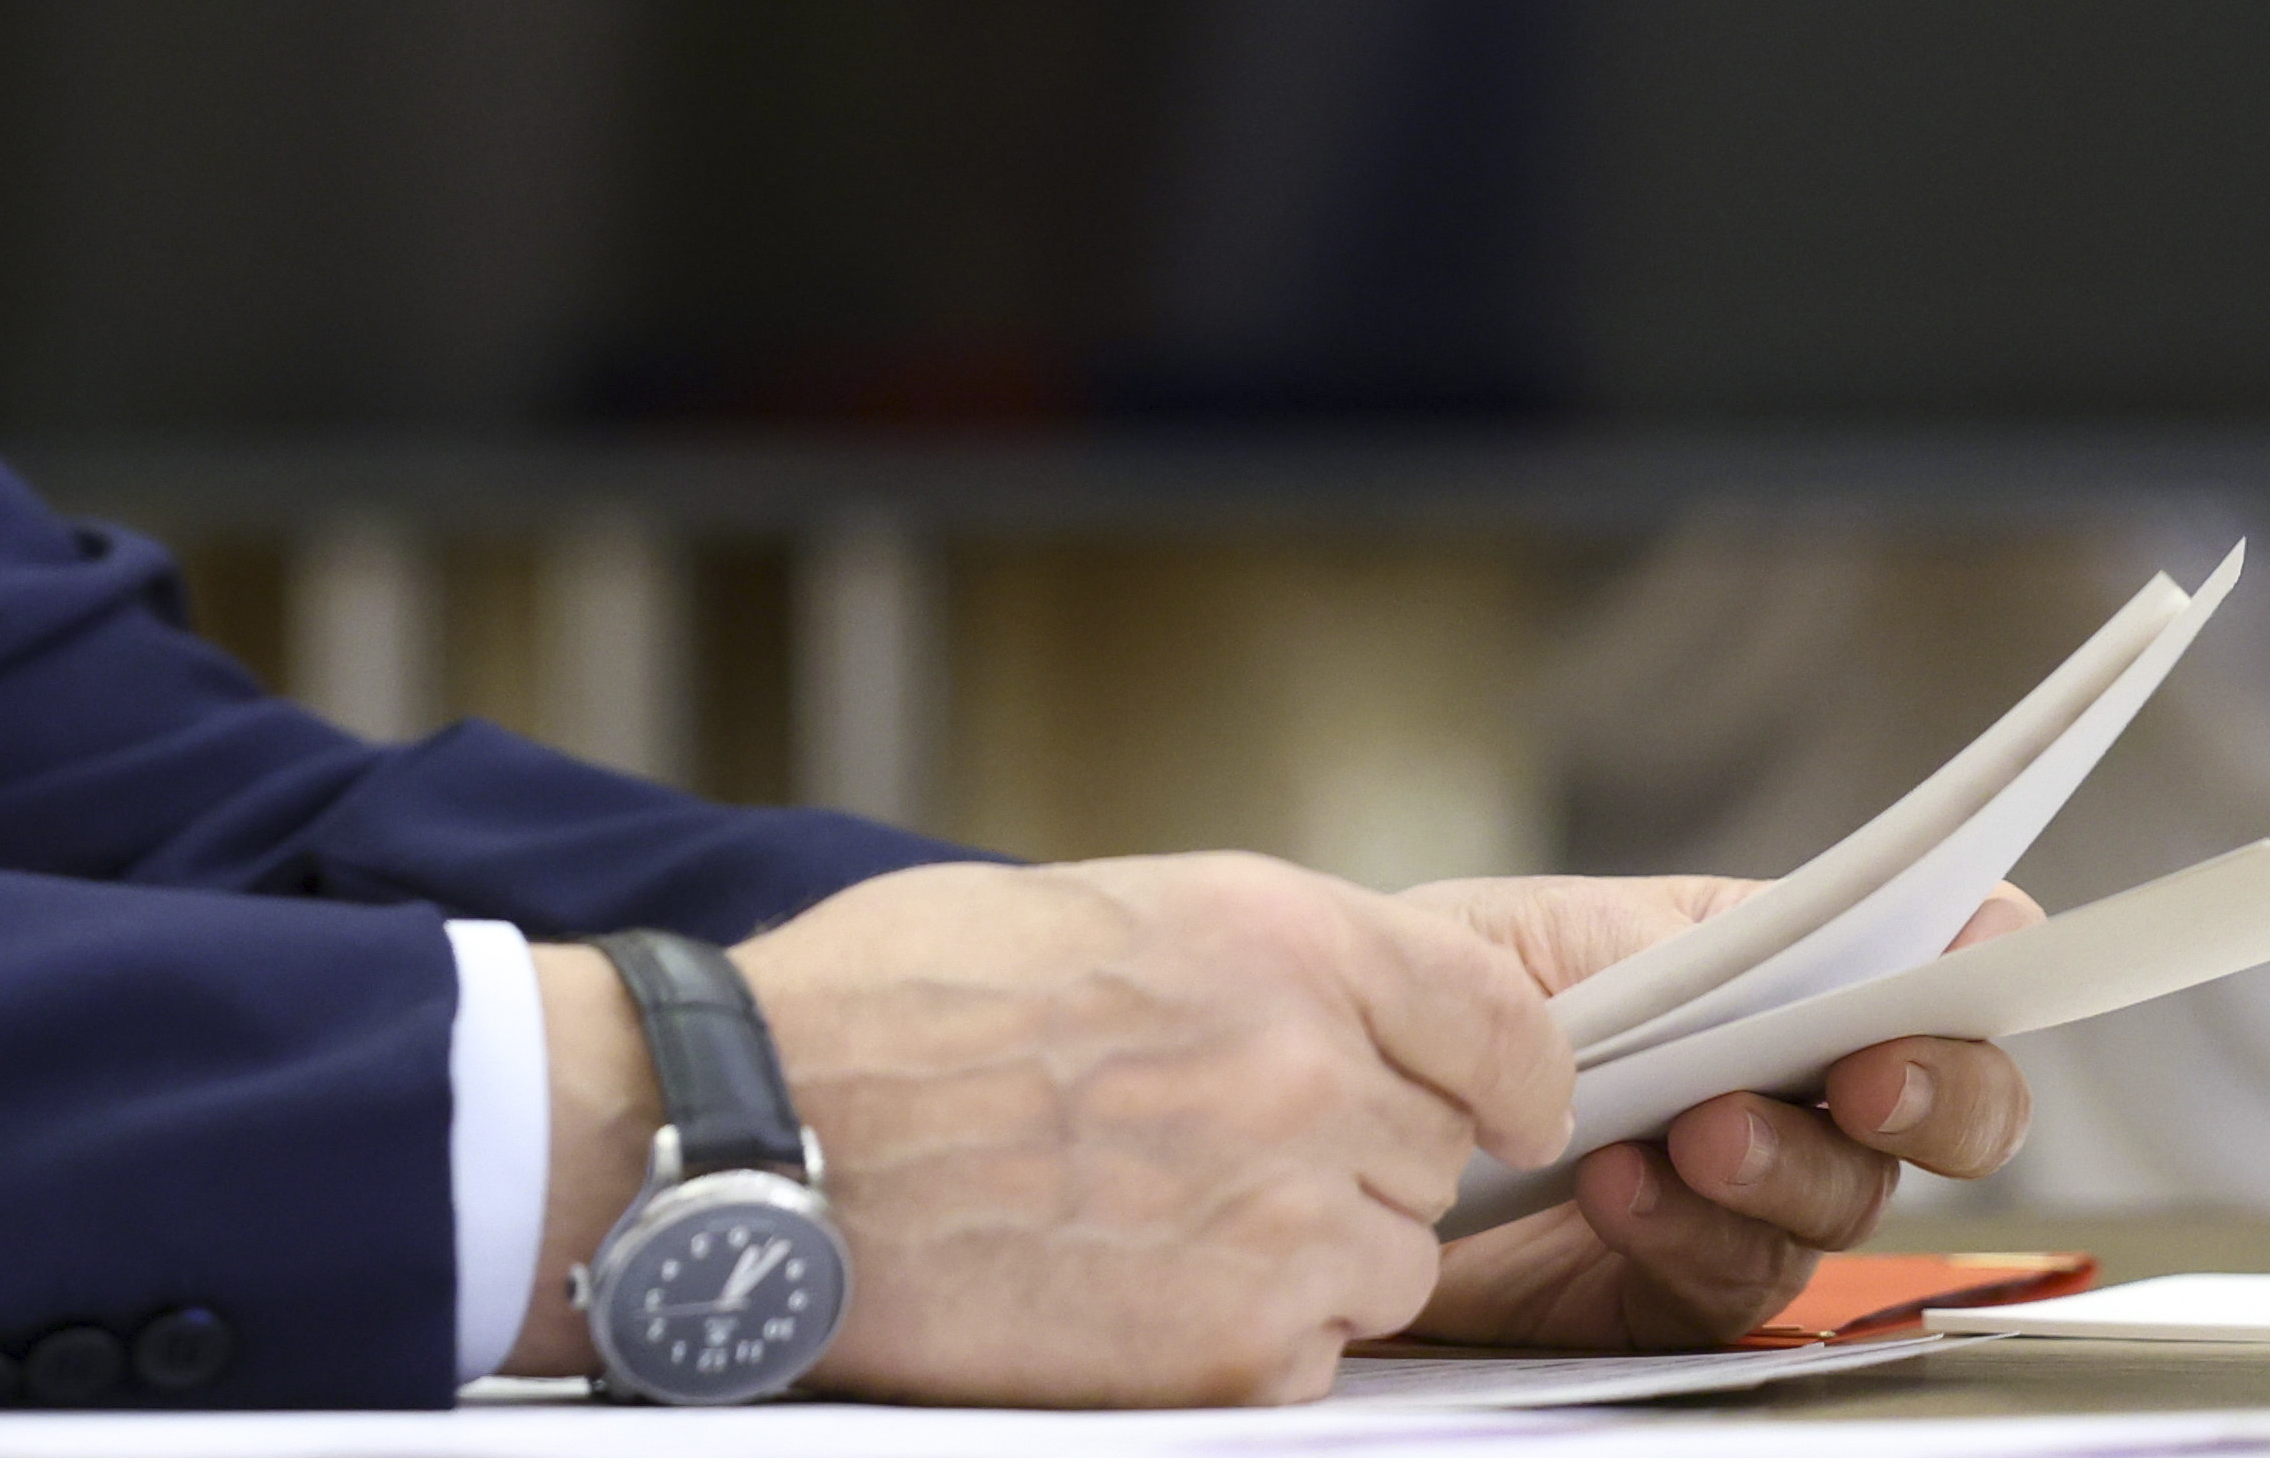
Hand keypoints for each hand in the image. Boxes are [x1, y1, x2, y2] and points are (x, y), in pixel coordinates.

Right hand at [513, 854, 1573, 1404]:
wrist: (759, 1138)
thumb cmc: (884, 1008)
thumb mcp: (1088, 915)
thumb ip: (1243, 965)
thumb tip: (1330, 1014)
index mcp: (1277, 937)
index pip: (1503, 1022)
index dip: (1510, 1073)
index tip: (1498, 1102)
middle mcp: (1308, 1073)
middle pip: (1439, 1148)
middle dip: (1364, 1155)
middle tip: (1224, 1153)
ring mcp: (1282, 1222)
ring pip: (1391, 1261)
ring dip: (1310, 1251)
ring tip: (1156, 1220)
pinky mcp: (1237, 1353)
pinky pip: (1314, 1354)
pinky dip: (1246, 1334)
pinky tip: (1127, 1286)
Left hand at [1399, 873, 2038, 1350]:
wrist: (1319, 1109)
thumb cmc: (1423, 1001)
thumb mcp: (1527, 937)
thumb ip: (1661, 939)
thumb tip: (1798, 929)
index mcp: (1762, 973)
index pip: (1921, 967)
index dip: (1979, 963)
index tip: (1986, 953)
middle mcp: (1778, 1089)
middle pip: (1936, 1112)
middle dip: (1933, 1096)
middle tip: (1868, 1080)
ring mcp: (1741, 1199)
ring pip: (1840, 1202)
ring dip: (1779, 1164)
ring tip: (1692, 1133)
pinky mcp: (1676, 1291)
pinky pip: (1730, 1280)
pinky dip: (1682, 1229)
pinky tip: (1617, 1189)